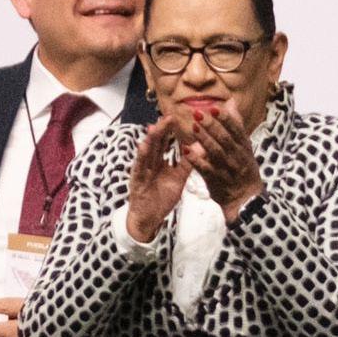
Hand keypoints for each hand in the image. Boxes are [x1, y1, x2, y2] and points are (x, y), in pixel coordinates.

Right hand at [127, 116, 193, 242]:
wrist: (148, 219)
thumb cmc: (161, 198)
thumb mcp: (178, 179)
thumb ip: (187, 164)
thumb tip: (200, 147)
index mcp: (158, 161)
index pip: (163, 142)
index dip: (169, 130)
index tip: (175, 117)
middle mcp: (149, 163)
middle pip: (155, 144)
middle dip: (160, 130)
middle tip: (168, 117)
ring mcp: (142, 171)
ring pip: (146, 153)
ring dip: (149, 140)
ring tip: (154, 127)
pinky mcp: (137, 181)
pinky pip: (139, 168)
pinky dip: (140, 157)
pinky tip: (142, 146)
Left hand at [186, 101, 263, 221]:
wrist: (245, 199)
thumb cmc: (243, 167)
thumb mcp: (244, 145)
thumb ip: (236, 124)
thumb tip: (231, 102)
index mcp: (243, 146)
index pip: (236, 129)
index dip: (225, 118)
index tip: (214, 107)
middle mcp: (236, 156)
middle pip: (224, 139)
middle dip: (212, 125)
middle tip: (198, 113)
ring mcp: (226, 169)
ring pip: (215, 153)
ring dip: (204, 139)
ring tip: (193, 127)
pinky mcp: (216, 180)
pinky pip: (205, 169)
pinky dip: (196, 160)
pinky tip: (186, 150)